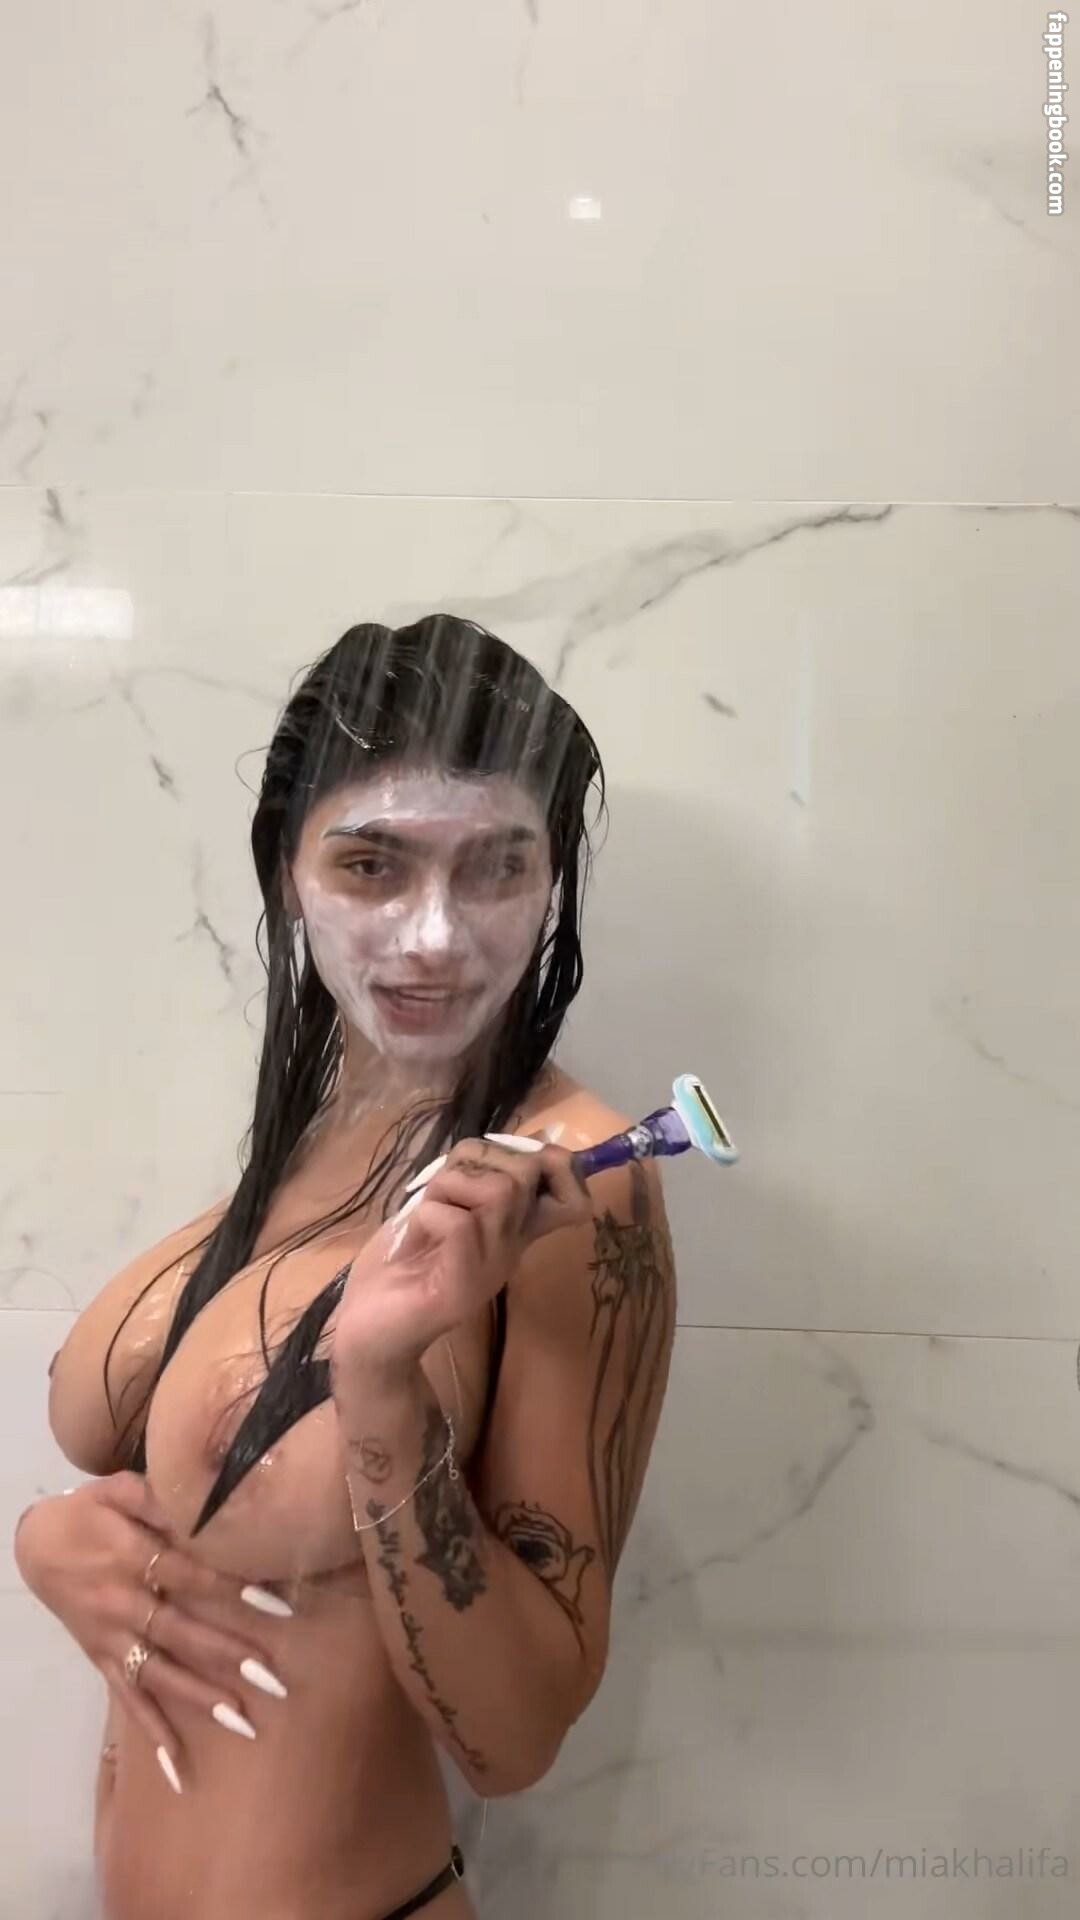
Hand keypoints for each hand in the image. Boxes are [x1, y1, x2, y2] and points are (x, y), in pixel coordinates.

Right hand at [14, 1474, 290, 1791]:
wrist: (34, 1545)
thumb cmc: (90, 1511)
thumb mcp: (121, 1489)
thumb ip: (162, 1498)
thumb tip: (209, 1504)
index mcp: (130, 1556)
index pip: (189, 1576)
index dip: (232, 1589)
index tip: (276, 1606)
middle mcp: (122, 1603)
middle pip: (179, 1632)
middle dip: (226, 1656)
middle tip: (272, 1678)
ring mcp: (111, 1638)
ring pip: (159, 1673)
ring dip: (200, 1698)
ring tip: (243, 1721)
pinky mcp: (101, 1660)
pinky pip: (129, 1699)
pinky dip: (153, 1732)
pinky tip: (179, 1766)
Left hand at [333, 1136, 591, 1382]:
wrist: (369, 1333)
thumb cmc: (401, 1264)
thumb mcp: (443, 1207)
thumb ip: (471, 1178)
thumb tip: (503, 1140)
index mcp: (512, 1229)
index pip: (572, 1196)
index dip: (557, 1164)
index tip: (508, 1165)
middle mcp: (510, 1246)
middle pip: (526, 1172)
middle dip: (480, 1159)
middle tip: (447, 1189)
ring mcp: (490, 1267)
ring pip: (499, 1189)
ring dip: (450, 1185)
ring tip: (428, 1213)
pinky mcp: (462, 1286)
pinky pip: (459, 1223)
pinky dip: (429, 1215)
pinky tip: (416, 1237)